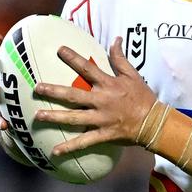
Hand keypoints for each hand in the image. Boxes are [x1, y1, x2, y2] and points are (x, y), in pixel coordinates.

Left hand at [33, 38, 157, 156]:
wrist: (154, 122)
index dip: (73, 58)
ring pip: (74, 118)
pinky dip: (70, 147)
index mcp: (108, 84)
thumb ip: (120, 58)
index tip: (59, 50)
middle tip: (37, 88)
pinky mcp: (104, 134)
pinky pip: (84, 142)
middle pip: (73, 95)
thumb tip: (116, 39)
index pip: (87, 68)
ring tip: (37, 116)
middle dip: (54, 91)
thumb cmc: (143, 97)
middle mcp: (101, 101)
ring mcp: (101, 119)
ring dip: (55, 117)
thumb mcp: (133, 75)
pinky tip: (54, 152)